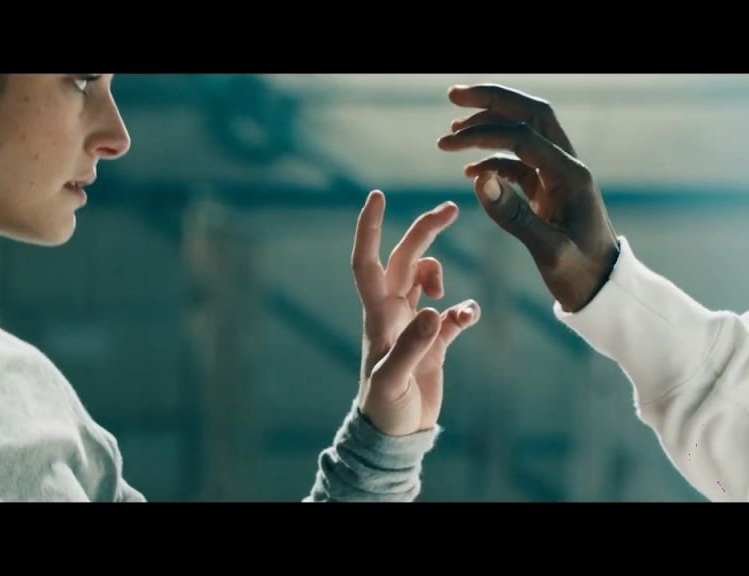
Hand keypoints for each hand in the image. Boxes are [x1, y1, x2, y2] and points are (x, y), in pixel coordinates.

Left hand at [352, 191, 479, 435]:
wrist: (396, 434)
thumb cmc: (385, 408)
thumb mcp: (394, 380)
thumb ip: (412, 346)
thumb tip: (432, 310)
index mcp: (377, 315)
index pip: (368, 262)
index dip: (370, 229)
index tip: (377, 196)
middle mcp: (393, 313)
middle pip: (406, 259)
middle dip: (425, 230)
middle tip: (452, 207)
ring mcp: (414, 325)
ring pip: (426, 279)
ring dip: (439, 271)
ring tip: (444, 291)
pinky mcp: (433, 342)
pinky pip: (451, 312)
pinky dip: (463, 309)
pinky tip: (467, 317)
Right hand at [437, 83, 620, 312]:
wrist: (604, 290)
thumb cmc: (581, 274)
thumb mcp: (548, 251)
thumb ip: (513, 214)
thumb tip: (478, 177)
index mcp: (570, 175)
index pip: (522, 136)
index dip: (482, 134)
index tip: (447, 141)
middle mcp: (567, 166)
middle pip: (530, 114)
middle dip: (492, 100)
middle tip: (453, 94)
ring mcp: (558, 175)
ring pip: (524, 132)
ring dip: (489, 125)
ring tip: (451, 133)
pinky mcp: (550, 189)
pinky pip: (519, 161)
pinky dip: (492, 158)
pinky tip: (468, 170)